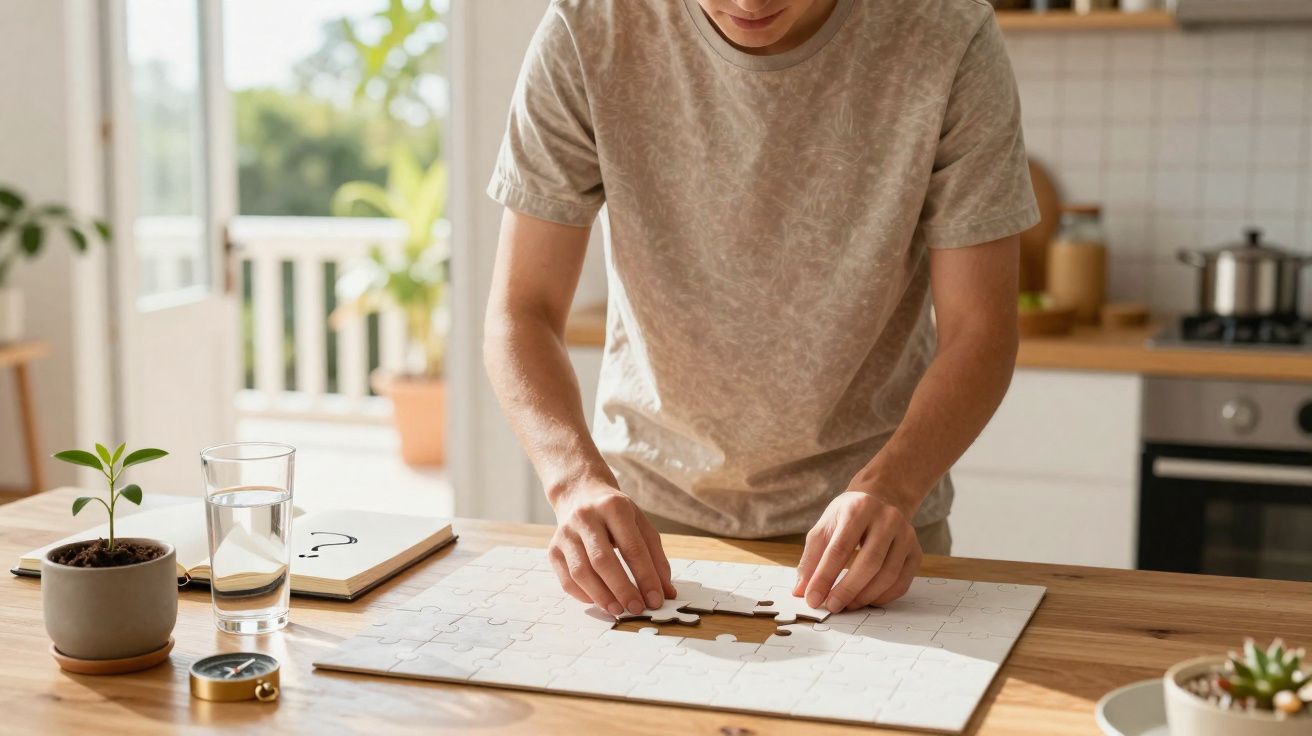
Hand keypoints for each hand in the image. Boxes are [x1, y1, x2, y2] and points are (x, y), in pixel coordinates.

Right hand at [548, 482, 676, 616]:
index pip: (633, 548)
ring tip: (619, 610)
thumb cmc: (615, 513)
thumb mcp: (640, 524)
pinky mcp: (553, 549)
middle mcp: (586, 517)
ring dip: (602, 596)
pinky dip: (584, 595)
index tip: (656, 600)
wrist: (580, 494)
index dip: (646, 577)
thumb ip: (656, 557)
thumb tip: (666, 592)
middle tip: (637, 609)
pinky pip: (566, 580)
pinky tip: (600, 601)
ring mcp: (566, 533)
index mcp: (613, 507)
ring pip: (581, 572)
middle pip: (603, 560)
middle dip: (622, 589)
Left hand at [793, 491, 921, 611]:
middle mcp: (887, 519)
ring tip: (846, 605)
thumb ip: (811, 559)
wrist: (882, 499)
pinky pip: (902, 582)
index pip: (840, 548)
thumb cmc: (848, 516)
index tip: (813, 598)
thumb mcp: (824, 528)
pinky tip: (866, 600)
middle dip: (847, 590)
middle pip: (869, 562)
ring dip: (865, 596)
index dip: (825, 576)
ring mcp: (906, 535)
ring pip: (888, 575)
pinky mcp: (916, 551)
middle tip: (831, 606)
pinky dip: (883, 597)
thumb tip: (801, 591)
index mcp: (859, 509)